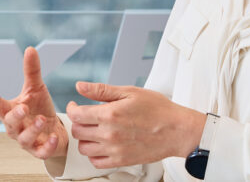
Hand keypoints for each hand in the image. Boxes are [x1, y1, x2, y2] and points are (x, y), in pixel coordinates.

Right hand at [0, 46, 68, 159]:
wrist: (55, 129)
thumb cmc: (39, 108)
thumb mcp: (36, 88)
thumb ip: (31, 71)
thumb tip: (30, 49)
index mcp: (11, 111)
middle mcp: (16, 127)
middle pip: (9, 124)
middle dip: (15, 116)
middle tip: (22, 107)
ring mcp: (27, 140)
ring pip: (24, 139)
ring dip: (32, 130)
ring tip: (42, 119)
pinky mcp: (39, 150)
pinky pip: (40, 151)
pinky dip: (46, 146)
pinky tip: (53, 136)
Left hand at [66, 81, 205, 168]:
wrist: (177, 130)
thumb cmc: (158, 109)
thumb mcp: (129, 92)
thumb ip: (101, 90)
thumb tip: (80, 86)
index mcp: (110, 114)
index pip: (76, 115)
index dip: (72, 108)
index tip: (76, 105)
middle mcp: (109, 134)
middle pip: (78, 132)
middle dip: (78, 122)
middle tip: (86, 117)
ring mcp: (115, 150)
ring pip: (84, 149)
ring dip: (84, 139)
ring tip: (93, 131)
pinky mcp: (122, 161)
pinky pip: (96, 162)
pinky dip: (94, 154)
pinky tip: (100, 145)